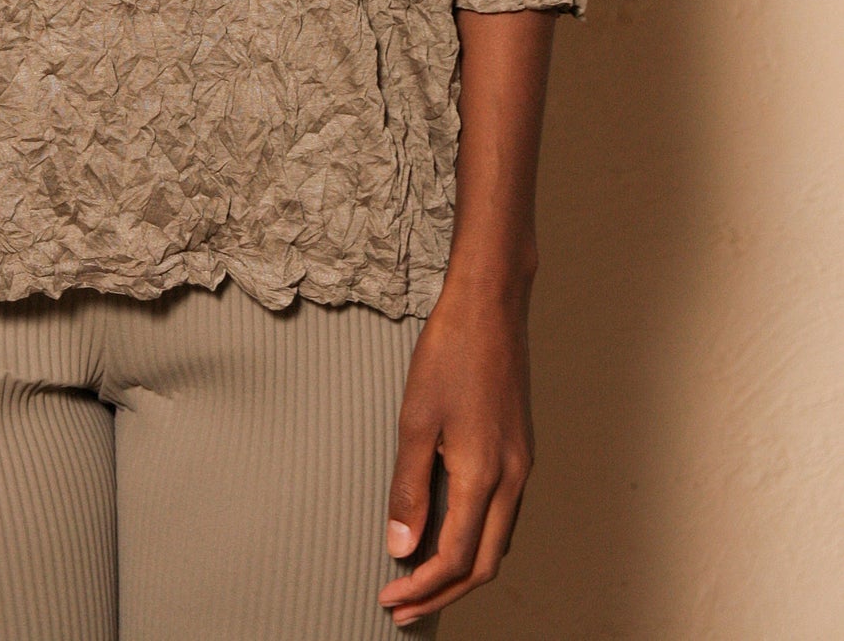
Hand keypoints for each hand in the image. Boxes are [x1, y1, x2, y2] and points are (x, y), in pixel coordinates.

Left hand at [377, 280, 534, 627]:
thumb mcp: (416, 419)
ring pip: (498, 541)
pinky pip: (502, 514)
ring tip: (421, 579)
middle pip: (485, 563)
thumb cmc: (450, 352)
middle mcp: (513, 478)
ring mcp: (521, 464)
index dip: (423, 586)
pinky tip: (449, 532)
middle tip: (403, 607)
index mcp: (486, 475)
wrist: (490, 305)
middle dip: (443, 592)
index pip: (457, 558)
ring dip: (461, 569)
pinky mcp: (519, 449)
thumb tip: (401, 547)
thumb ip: (409, 488)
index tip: (391, 597)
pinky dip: (476, 538)